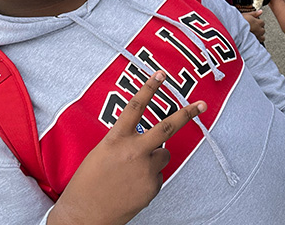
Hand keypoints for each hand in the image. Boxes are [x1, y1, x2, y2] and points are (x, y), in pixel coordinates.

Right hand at [49, 71, 205, 224]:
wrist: (83, 216)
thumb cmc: (87, 184)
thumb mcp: (100, 153)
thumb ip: (123, 142)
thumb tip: (145, 141)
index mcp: (116, 139)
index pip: (135, 107)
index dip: (149, 88)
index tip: (161, 74)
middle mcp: (133, 152)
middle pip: (166, 128)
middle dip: (186, 114)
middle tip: (201, 105)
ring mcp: (145, 170)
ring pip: (163, 155)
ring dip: (154, 159)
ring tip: (132, 172)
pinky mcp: (152, 187)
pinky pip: (157, 177)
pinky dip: (148, 180)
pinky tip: (131, 188)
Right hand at [240, 9, 265, 44]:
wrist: (234, 30)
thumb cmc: (239, 22)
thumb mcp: (246, 15)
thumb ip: (255, 13)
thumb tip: (261, 11)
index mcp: (258, 22)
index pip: (262, 22)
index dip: (257, 23)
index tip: (253, 23)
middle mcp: (259, 30)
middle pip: (263, 30)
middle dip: (259, 29)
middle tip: (252, 29)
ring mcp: (257, 37)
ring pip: (262, 37)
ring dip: (259, 36)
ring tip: (253, 35)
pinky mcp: (254, 42)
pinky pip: (259, 42)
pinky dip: (256, 41)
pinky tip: (252, 40)